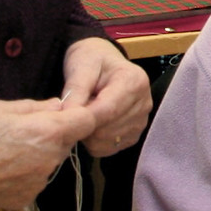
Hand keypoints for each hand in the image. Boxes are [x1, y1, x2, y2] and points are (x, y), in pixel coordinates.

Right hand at [0, 97, 95, 210]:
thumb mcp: (0, 107)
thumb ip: (35, 107)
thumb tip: (57, 106)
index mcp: (48, 132)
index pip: (86, 121)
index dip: (77, 114)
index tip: (63, 113)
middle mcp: (50, 160)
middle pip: (66, 143)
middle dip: (54, 135)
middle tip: (23, 130)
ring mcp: (39, 182)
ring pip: (50, 162)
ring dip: (38, 155)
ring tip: (6, 150)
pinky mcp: (25, 199)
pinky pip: (34, 180)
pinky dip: (24, 174)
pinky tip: (0, 169)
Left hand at [61, 36, 152, 156]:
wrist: (102, 63)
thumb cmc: (92, 61)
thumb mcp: (81, 66)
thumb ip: (76, 89)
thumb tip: (68, 114)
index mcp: (135, 81)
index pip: (110, 109)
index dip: (85, 117)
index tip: (65, 117)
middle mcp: (144, 103)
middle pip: (108, 129)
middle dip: (85, 124)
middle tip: (74, 110)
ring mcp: (141, 121)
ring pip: (106, 141)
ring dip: (88, 133)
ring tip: (85, 113)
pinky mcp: (134, 135)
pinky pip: (108, 149)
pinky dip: (94, 141)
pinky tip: (91, 124)